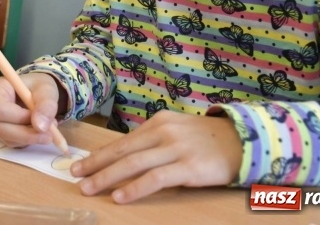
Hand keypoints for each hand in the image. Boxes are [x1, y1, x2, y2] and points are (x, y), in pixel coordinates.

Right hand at [0, 73, 62, 147]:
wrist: (35, 92)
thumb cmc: (38, 87)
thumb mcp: (47, 90)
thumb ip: (46, 105)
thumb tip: (40, 127)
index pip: (0, 110)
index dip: (21, 118)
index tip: (41, 119)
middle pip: (0, 128)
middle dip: (26, 134)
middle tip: (50, 135)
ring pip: (6, 138)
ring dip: (28, 138)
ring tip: (46, 129)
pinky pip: (10, 142)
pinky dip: (26, 141)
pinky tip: (35, 131)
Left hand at [71, 110, 241, 203]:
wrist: (245, 140)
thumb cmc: (207, 140)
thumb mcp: (177, 132)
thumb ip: (153, 142)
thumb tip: (124, 157)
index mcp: (158, 122)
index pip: (122, 142)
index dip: (99, 154)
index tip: (79, 163)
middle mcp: (163, 132)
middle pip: (122, 151)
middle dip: (96, 164)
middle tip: (75, 176)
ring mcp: (176, 148)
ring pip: (133, 164)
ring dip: (107, 177)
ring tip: (89, 188)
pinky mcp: (189, 167)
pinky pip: (156, 178)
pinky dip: (135, 188)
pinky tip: (120, 196)